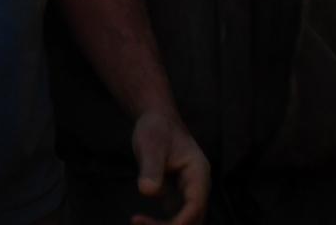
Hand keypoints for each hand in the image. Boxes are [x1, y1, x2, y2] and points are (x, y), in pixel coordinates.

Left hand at [129, 108, 209, 224]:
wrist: (157, 121)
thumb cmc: (156, 129)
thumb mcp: (151, 145)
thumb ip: (151, 168)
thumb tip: (147, 191)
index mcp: (198, 173)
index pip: (195, 204)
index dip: (181, 221)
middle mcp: (198, 186)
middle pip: (194, 218)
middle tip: (139, 222)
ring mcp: (189, 193)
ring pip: (186, 221)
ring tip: (137, 221)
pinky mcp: (178, 197)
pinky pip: (175, 217)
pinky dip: (160, 224)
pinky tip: (139, 220)